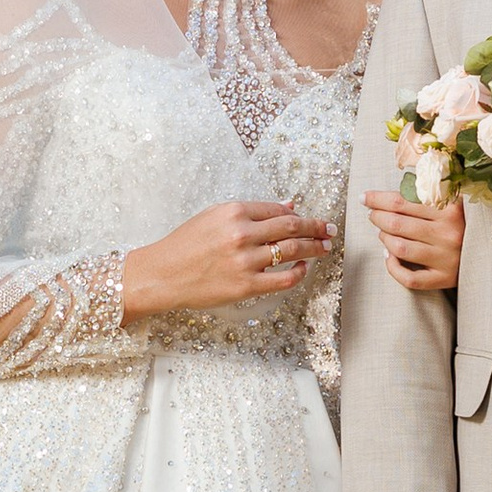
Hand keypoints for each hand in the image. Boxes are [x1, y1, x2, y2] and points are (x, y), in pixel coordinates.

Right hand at [121, 197, 325, 319]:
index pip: (277, 209)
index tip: (308, 218)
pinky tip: (303, 269)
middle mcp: (241, 233)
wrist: (162, 275)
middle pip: (291, 227)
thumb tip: (286, 206)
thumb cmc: (184, 245)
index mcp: (233, 211)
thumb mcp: (213, 217)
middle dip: (315, 227)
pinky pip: (283, 279)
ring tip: (324, 247)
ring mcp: (245, 260)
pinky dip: (298, 273)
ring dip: (313, 248)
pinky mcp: (245, 285)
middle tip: (329, 229)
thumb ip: (250, 212)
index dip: (297, 214)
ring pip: (292, 250)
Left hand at [361, 188, 465, 293]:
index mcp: (450, 211)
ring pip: (400, 248)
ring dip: (383, 238)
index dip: (377, 199)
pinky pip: (410, 278)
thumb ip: (430, 193)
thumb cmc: (463, 225)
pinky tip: (389, 256)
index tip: (364, 198)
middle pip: (397, 224)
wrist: (490, 254)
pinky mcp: (444, 279)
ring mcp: (446, 259)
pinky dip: (393, 267)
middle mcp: (449, 234)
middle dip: (377, 217)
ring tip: (382, 233)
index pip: (402, 202)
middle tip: (372, 215)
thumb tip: (393, 191)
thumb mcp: (453, 204)